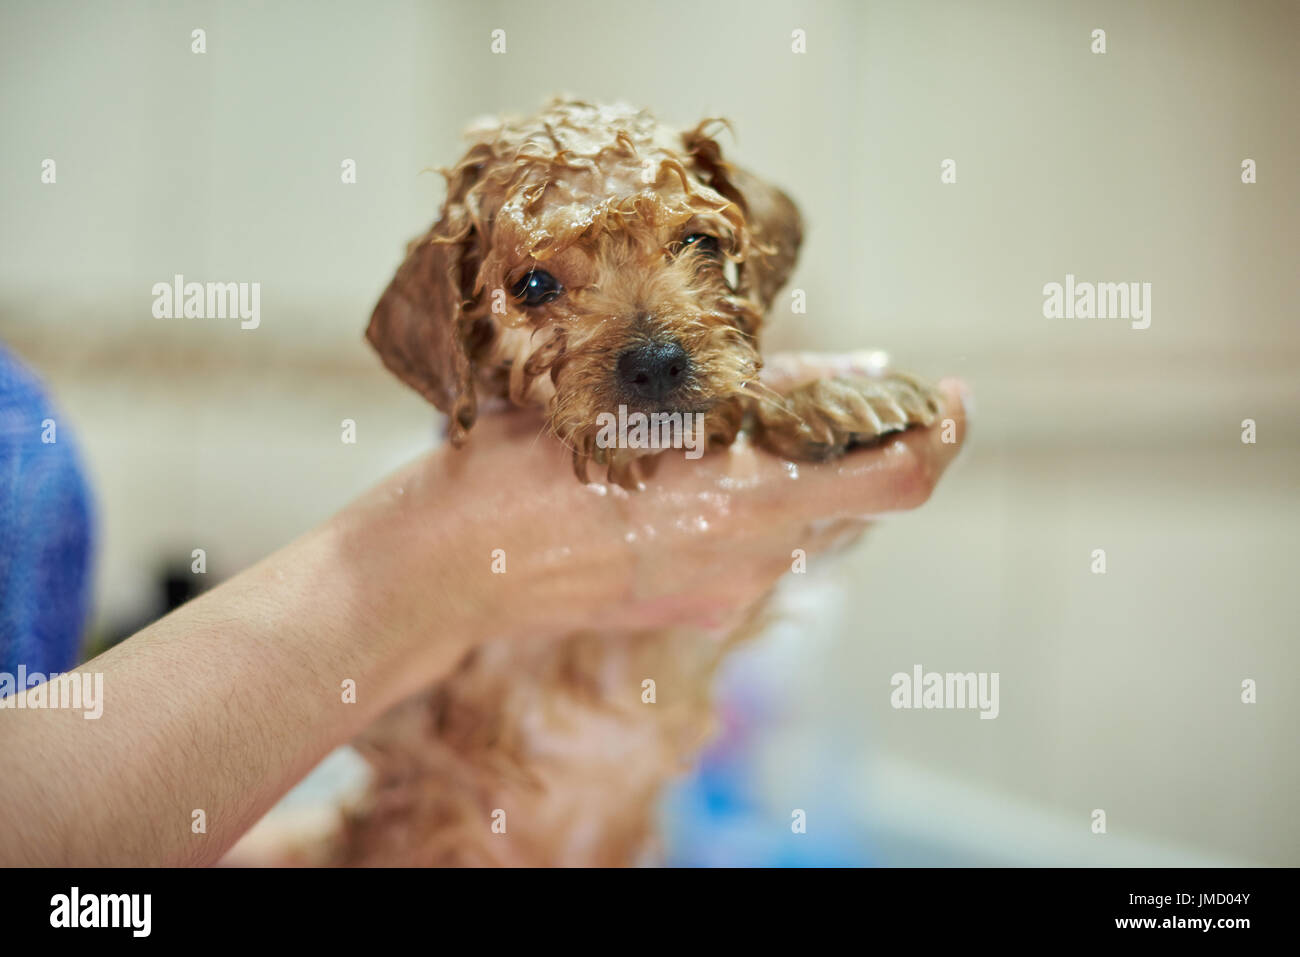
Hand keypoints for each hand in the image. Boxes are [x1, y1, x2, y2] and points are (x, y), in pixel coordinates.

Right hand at [354, 355, 968, 675]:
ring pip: (804, 520)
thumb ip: (760, 394)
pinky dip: (749, 502)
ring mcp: (724, 592)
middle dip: (855, 440)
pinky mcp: (695, 608)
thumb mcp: (636, 401)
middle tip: (828, 392)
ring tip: (727, 424)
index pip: (898, 480)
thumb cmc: (519, 468)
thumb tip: (853, 372)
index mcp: (745, 498)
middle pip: (856, 499)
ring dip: (795, 468)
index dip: (941, 434)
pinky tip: (682, 474)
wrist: (450, 570)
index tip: (945, 395)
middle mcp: (752, 557)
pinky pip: (755, 547)